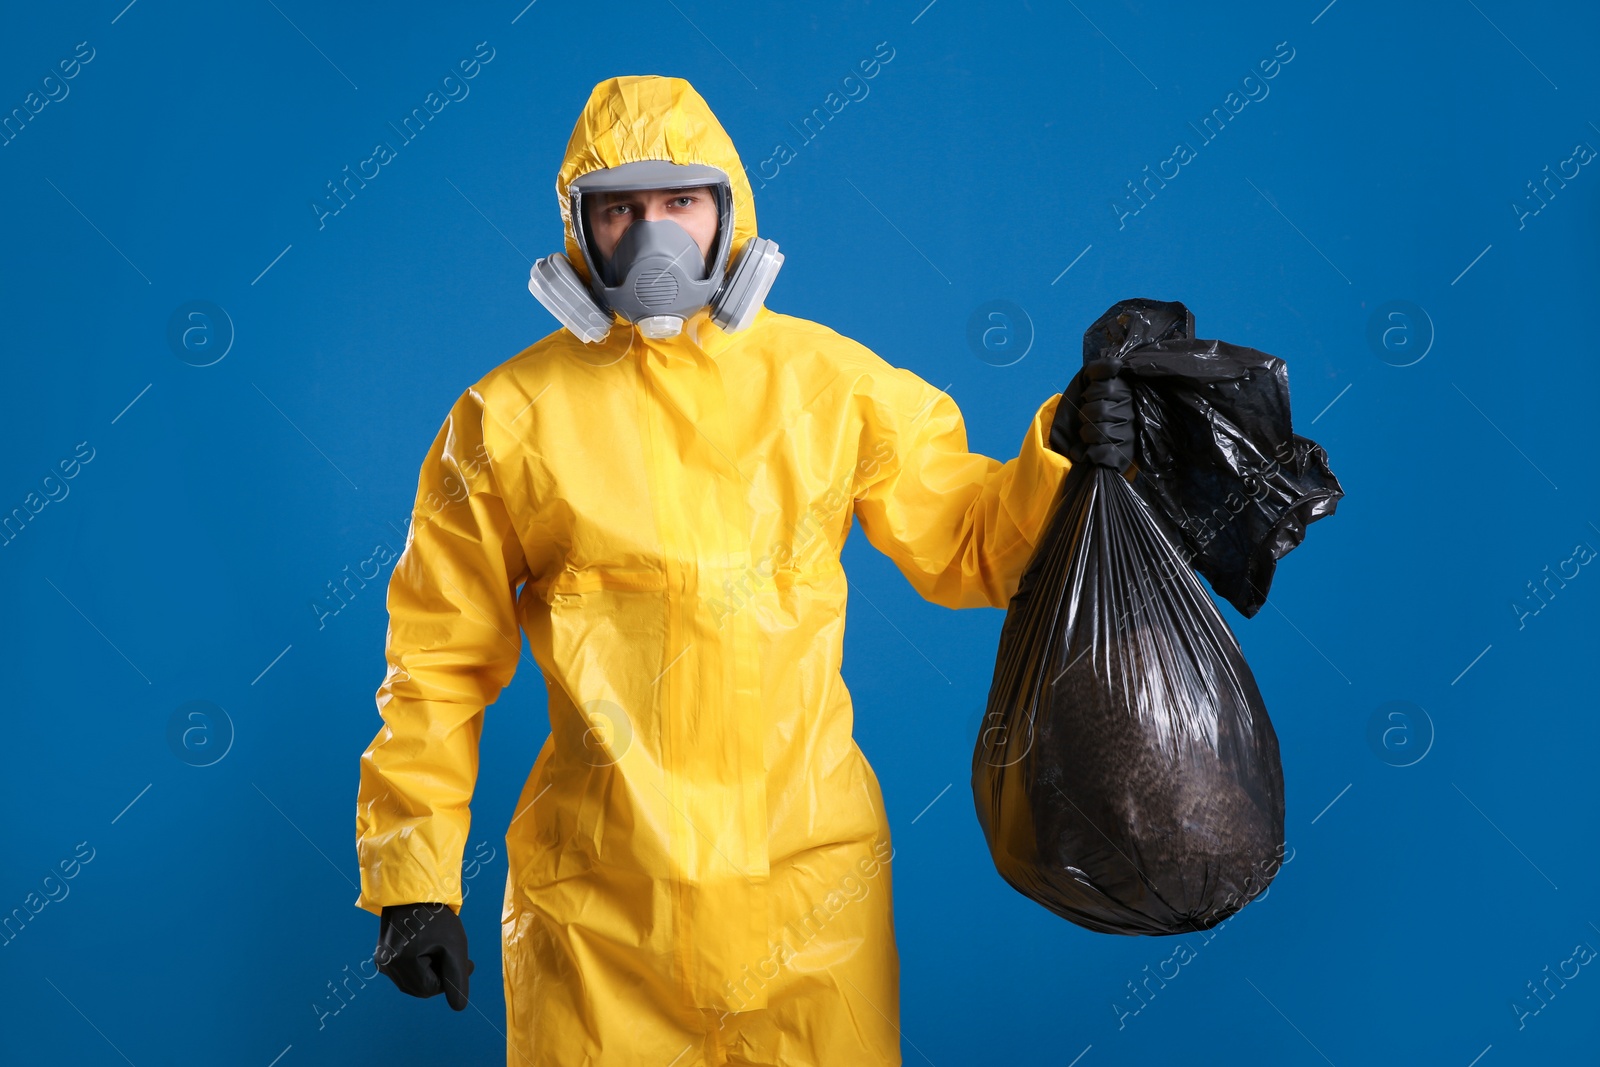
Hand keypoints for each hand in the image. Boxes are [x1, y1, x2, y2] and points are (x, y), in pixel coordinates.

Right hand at [376, 902, 474, 1010]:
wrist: (414, 890)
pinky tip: (427, 948)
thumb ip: (457, 978)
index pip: (432, 990)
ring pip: (413, 982)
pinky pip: (405, 973)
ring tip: (439, 948)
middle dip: (440, 975)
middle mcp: (385, 966)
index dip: (450, 977)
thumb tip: (459, 1007)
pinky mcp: (382, 958)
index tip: (464, 960)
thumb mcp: (454, 946)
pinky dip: (420, 966)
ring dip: (430, 971)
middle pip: (421, 988)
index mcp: (400, 962)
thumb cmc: (436, 915)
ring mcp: (382, 963)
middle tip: (452, 953)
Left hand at [1049, 357, 1134, 471]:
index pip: (1108, 388)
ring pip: (1100, 431)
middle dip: (1086, 415)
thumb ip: (1099, 369)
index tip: (1090, 397)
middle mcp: (1132, 414)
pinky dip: (1089, 453)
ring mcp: (1129, 436)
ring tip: (1088, 435)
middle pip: (1101, 411)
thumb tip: (1117, 364)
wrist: (1071, 440)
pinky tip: (1088, 450)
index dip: (1091, 393)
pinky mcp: (1124, 456)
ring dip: (1085, 434)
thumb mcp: (1086, 381)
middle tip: (1089, 418)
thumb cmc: (1082, 407)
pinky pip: (1103, 452)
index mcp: (1126, 395)